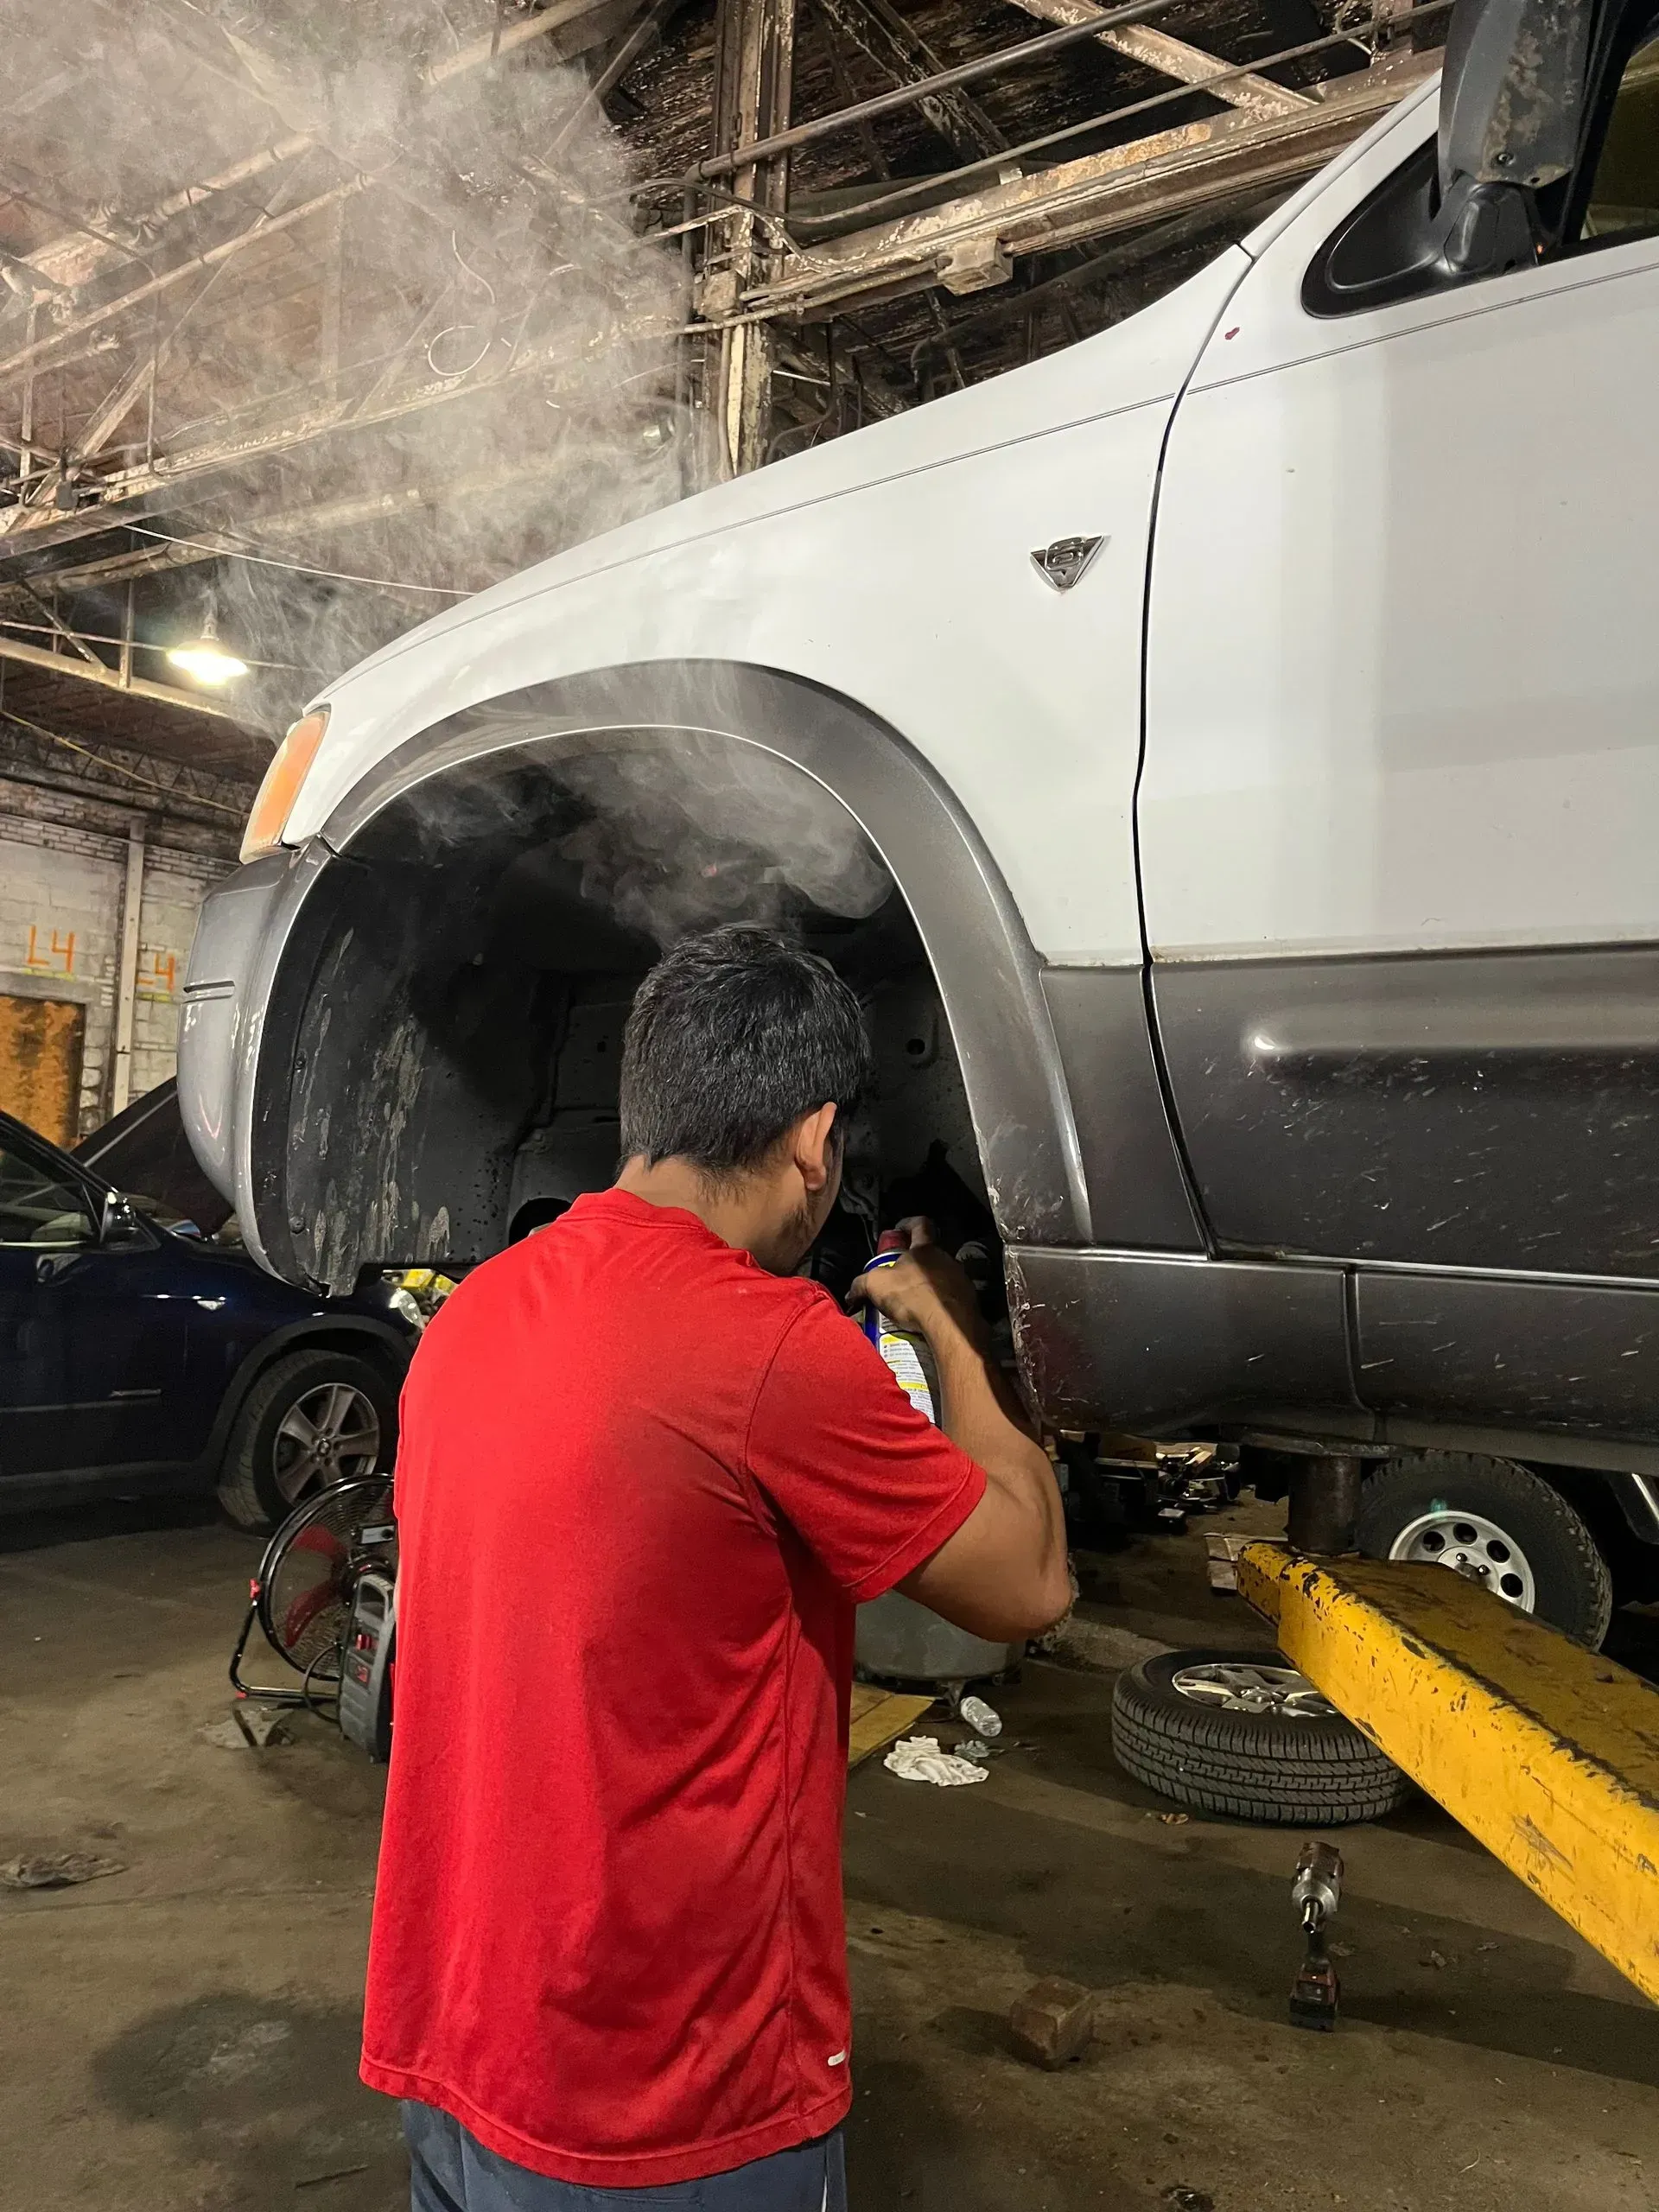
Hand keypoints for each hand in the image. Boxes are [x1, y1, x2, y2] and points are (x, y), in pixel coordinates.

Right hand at [849, 1217, 984, 1346]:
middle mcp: (946, 1259)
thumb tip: (851, 1293)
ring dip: (926, 1287)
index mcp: (925, 1249)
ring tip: (911, 1305)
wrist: (948, 1324)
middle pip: (928, 1256)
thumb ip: (861, 1284)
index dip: (908, 1224)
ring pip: (940, 1277)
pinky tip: (926, 1317)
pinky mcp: (967, 1300)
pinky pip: (949, 1297)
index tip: (899, 1231)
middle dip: (913, 1266)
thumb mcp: (876, 1285)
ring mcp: (960, 1279)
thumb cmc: (913, 1295)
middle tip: (897, 1281)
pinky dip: (937, 1304)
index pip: (920, 1224)